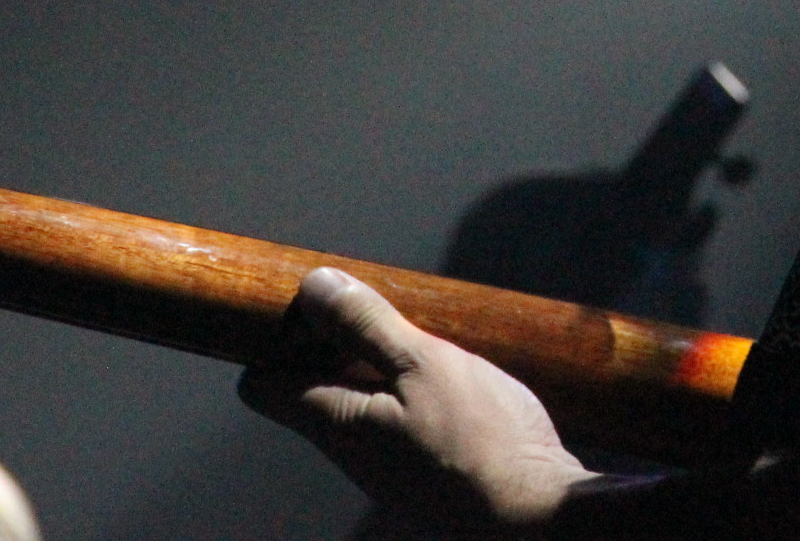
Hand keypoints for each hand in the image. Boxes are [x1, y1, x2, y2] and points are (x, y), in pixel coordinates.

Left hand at [240, 267, 597, 532]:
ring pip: (354, 401)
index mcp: (336, 424)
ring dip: (375, 363)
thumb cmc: (482, 440)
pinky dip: (405, 388)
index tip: (319, 310)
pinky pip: (392, 419)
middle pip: (308, 387)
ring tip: (420, 338)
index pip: (259, 385)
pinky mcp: (421, 471)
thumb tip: (313, 286)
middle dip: (333, 342)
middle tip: (378, 310)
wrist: (539, 512)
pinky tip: (447, 373)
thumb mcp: (423, 363)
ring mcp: (385, 466)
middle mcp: (350, 452)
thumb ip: (365, 325)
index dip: (274, 342)